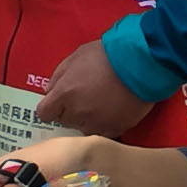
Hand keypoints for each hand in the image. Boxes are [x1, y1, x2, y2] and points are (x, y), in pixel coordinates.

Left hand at [34, 36, 151, 134]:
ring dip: (88, 119)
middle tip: (86, 96)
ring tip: (102, 104)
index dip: (52, 107)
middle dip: (71, 111)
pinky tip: (113, 110)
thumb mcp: (77, 56)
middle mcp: (77, 113)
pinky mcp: (116, 129)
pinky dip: (106, 124)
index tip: (59, 102)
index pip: (44, 113)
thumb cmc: (109, 54)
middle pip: (64, 121)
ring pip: (83, 129)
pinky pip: (103, 132)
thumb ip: (58, 76)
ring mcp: (97, 123)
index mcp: (64, 93)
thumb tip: (50, 92)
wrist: (142, 61)